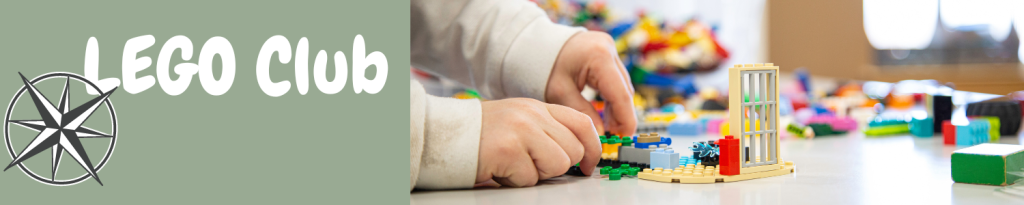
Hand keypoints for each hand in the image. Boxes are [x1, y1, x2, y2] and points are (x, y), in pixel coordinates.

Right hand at [477, 98, 600, 186]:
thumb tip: (578, 156)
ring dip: (537, 174)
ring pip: (558, 164)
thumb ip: (546, 131)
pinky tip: (499, 169)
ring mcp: (520, 129)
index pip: (582, 123)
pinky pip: (530, 178)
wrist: (443, 135)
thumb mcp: (518, 122)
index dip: (593, 149)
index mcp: (538, 107)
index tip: (589, 166)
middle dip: (557, 167)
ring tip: (514, 165)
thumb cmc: (481, 135)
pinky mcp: (507, 148)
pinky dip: (515, 180)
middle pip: (574, 150)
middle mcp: (532, 114)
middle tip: (531, 165)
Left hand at [546, 31, 636, 135]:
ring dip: (617, 107)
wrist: (536, 44)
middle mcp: (609, 49)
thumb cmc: (544, 66)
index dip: (626, 119)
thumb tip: (601, 134)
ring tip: (608, 127)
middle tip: (614, 136)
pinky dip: (612, 96)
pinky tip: (605, 113)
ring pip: (622, 85)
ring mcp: (609, 49)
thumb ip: (582, 113)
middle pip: (624, 90)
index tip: (624, 137)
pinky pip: (616, 79)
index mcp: (599, 57)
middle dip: (621, 115)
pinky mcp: (607, 52)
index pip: (620, 94)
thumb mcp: (560, 93)